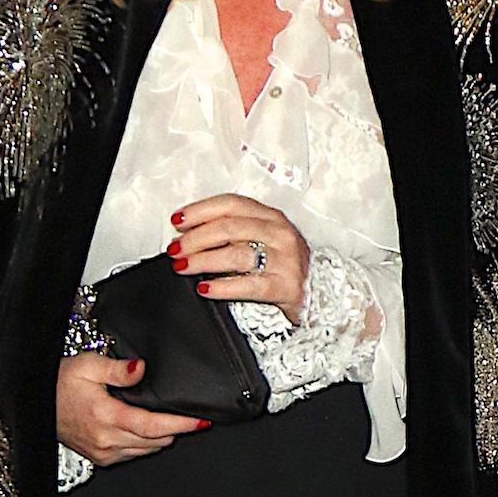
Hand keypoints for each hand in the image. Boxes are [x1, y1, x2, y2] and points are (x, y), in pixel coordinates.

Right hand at [57, 352, 205, 466]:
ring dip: (161, 436)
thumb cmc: (59, 382)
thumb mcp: (87, 365)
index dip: (181, 424)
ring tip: (168, 420)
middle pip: (156, 440)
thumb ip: (118, 369)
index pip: (154, 426)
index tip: (200, 421)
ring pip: (148, 449)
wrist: (35, 402)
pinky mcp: (102, 458)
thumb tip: (140, 368)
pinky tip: (144, 428)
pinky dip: (145, 443)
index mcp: (106, 416)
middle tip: (188, 416)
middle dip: (176, 428)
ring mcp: (104, 452)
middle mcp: (107, 439)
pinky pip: (134, 454)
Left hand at [169, 193, 310, 322]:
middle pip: (228, 228)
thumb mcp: (264, 238)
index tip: (178, 220)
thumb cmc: (284, 265)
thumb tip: (188, 233)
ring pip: (235, 255)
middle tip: (176, 249)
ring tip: (183, 267)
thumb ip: (234, 231)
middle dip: (195, 238)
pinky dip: (221, 287)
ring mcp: (285, 260)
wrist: (321, 293)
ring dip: (202, 261)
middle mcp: (280, 233)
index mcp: (271, 216)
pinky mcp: (285, 287)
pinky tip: (205, 289)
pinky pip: (247, 285)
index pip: (231, 204)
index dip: (200, 210)